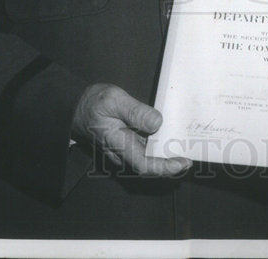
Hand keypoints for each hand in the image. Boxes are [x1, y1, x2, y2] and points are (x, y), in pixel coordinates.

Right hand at [71, 83, 190, 176]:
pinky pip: (145, 149)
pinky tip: (172, 136)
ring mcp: (124, 149)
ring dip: (167, 154)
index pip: (144, 165)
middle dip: (172, 162)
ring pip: (149, 158)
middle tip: (192, 151)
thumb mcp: (113, 100)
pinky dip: (160, 145)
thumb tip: (157, 123)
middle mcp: (122, 152)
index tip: (183, 162)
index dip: (165, 167)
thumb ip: (135, 111)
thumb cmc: (93, 103)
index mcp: (119, 145)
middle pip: (150, 165)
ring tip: (186, 144)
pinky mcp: (126, 143)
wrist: (75, 106)